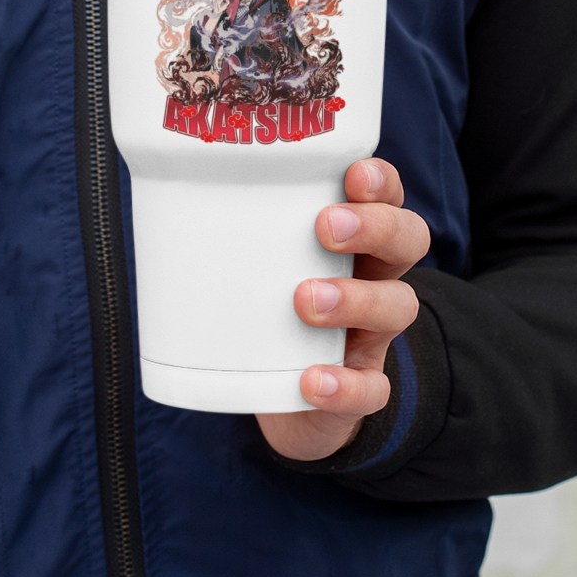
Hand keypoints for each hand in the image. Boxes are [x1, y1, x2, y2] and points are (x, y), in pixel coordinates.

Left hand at [257, 157, 426, 464]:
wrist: (287, 401)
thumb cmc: (270, 310)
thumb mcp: (262, 264)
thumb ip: (238, 233)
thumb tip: (168, 200)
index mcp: (355, 239)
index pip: (386, 196)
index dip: (380, 182)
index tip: (353, 175)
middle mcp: (375, 278)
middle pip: (408, 239)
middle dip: (375, 227)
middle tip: (325, 228)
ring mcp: (373, 335)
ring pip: (398, 307)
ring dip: (356, 299)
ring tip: (306, 300)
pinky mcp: (362, 389)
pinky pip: (372, 388)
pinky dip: (344, 385)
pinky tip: (312, 380)